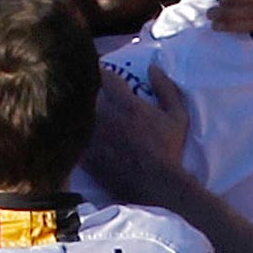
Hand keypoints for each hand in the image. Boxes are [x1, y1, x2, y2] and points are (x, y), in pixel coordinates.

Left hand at [86, 67, 190, 192]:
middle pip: (87, 93)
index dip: (101, 72)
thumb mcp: (178, 117)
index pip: (105, 76)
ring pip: (78, 114)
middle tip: (90, 90)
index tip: (102, 73)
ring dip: (79, 110)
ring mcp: (94, 137)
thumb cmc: (169, 150)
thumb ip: (166, 88)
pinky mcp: (86, 155)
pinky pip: (74, 138)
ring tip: (80, 109)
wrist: (156, 186)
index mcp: (126, 104)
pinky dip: (76, 134)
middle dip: (89, 90)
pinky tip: (79, 134)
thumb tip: (153, 67)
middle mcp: (106, 116)